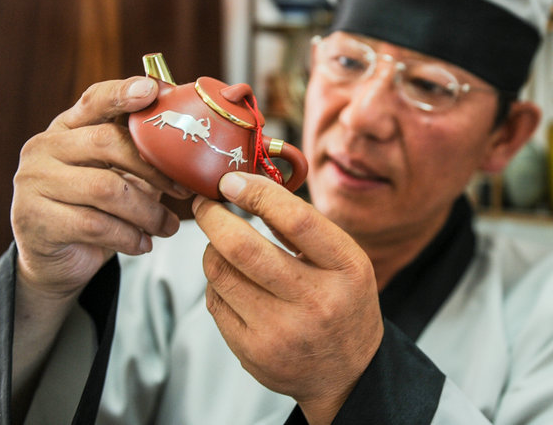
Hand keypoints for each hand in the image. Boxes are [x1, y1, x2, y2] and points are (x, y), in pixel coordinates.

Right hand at [11, 77, 189, 299]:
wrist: (55, 258)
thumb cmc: (95, 207)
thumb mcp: (118, 172)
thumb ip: (142, 151)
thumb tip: (194, 137)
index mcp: (67, 127)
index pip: (94, 100)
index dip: (123, 93)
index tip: (152, 91)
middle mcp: (45, 147)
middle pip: (106, 142)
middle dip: (154, 168)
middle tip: (183, 190)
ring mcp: (34, 183)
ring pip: (106, 189)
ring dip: (148, 212)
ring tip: (167, 226)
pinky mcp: (36, 220)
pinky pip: (95, 225)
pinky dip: (129, 237)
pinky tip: (143, 244)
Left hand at [193, 172, 383, 424]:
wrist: (348, 373)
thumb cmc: (343, 301)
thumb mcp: (345, 260)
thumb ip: (305, 227)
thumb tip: (248, 185)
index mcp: (345, 268)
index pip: (296, 220)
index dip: (256, 193)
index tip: (231, 180)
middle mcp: (315, 300)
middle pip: (243, 247)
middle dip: (213, 217)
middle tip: (205, 202)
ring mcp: (281, 331)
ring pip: (220, 273)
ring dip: (211, 248)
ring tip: (220, 242)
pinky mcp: (252, 352)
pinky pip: (215, 301)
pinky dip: (216, 281)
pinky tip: (231, 279)